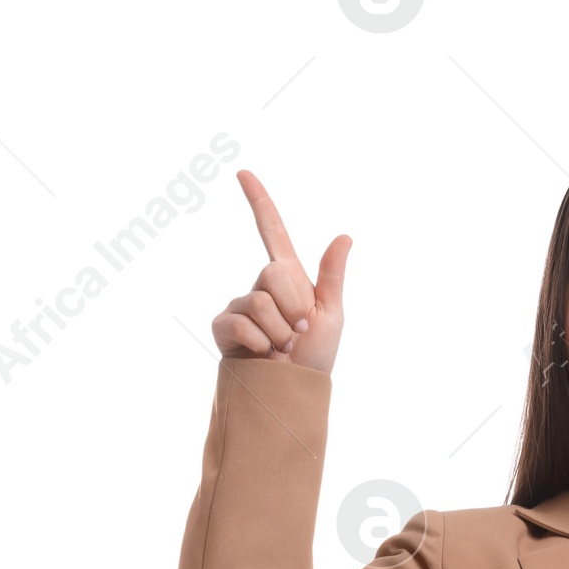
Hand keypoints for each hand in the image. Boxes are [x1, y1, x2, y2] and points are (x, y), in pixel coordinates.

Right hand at [210, 170, 349, 371]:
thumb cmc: (314, 360)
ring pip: (259, 303)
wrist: (291, 395)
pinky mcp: (223, 327)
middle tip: (297, 334)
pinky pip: (241, 324)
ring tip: (281, 351)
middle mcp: (261, 286)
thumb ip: (332, 277)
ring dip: (279, 333)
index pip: (271, 231)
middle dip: (292, 307)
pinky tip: (262, 356)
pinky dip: (259, 344)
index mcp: (288, 278)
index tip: (243, 172)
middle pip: (273, 274)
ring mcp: (240, 306)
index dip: (258, 201)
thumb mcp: (332, 317)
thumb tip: (345, 236)